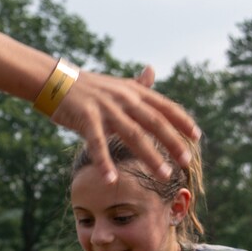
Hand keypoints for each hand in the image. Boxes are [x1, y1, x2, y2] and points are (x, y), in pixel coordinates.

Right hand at [52, 63, 199, 182]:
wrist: (55, 80)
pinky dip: (104, 162)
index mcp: (134, 91)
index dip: (182, 121)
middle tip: (187, 162)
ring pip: (133, 134)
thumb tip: (152, 71)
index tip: (197, 137)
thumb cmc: (87, 86)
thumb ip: (137, 84)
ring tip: (165, 175)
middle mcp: (124, 98)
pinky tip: (111, 179)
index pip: (165, 106)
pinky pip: (97, 143)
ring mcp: (106, 108)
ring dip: (151, 156)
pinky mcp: (86, 117)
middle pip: (155, 122)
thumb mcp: (116, 83)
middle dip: (173, 142)